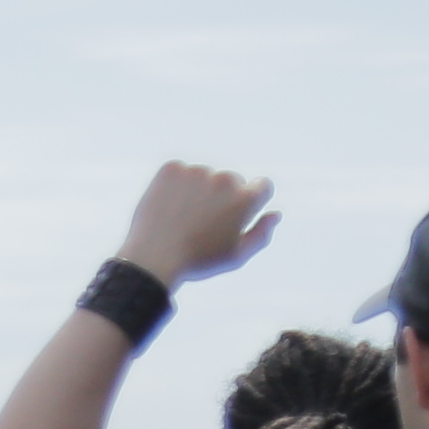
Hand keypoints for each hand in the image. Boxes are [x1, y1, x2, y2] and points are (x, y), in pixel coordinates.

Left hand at [120, 164, 278, 287]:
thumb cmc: (198, 261)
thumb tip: (275, 214)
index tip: (235, 214)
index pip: (263, 185)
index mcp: (245, 199)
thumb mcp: (236, 256)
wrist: (153, 257)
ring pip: (204, 177)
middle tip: (201, 224)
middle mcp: (224, 179)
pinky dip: (176, 186)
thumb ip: (261, 234)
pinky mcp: (172, 167)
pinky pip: (180, 173)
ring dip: (198, 191)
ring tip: (182, 218)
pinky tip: (168, 207)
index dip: (252, 201)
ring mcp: (197, 171)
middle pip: (231, 181)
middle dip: (222, 197)